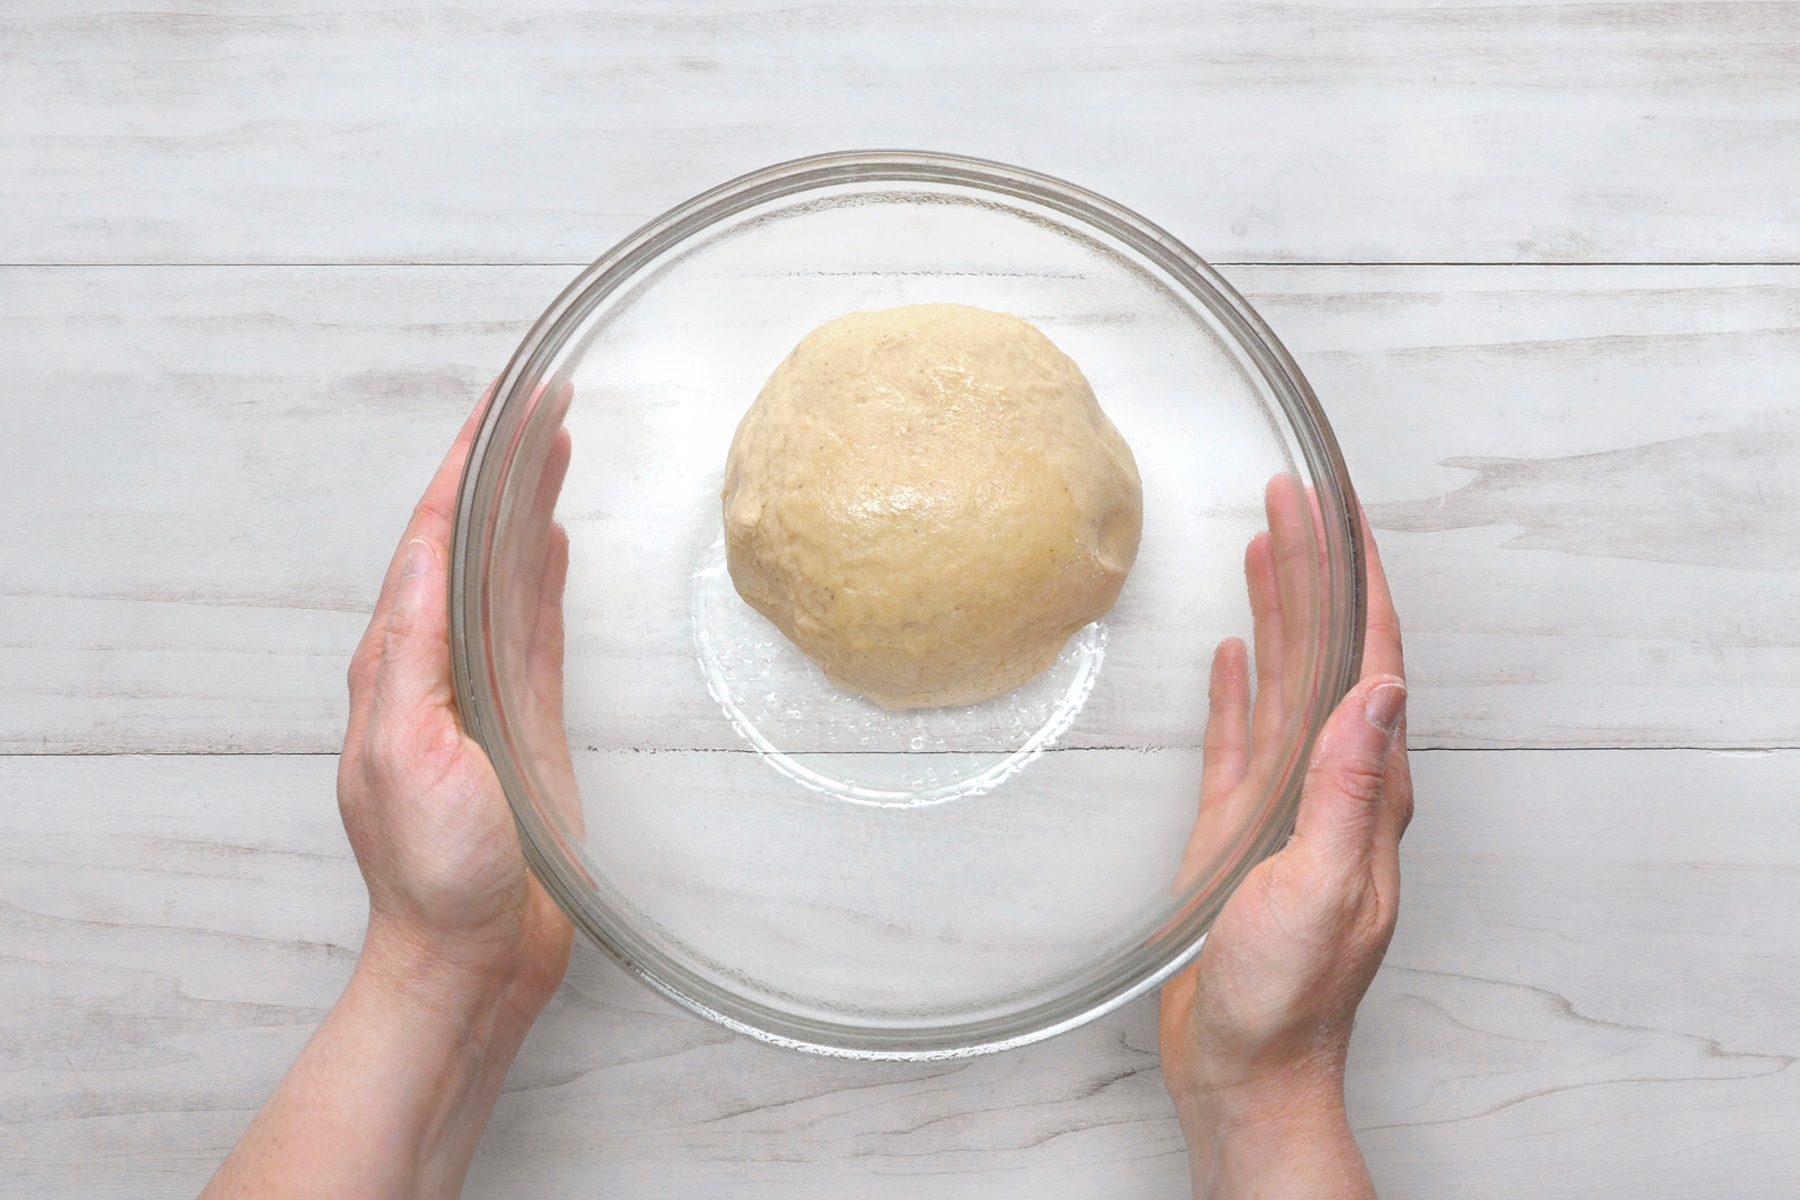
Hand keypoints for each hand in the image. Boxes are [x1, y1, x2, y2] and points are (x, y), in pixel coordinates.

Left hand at [337, 386, 573, 1022]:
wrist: (471, 956)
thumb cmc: (432, 873)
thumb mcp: (405, 755)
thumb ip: (412, 656)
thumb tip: (428, 562)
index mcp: (395, 662)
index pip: (429, 538)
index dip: (463, 465)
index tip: (498, 403)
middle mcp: (434, 663)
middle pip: (470, 539)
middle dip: (500, 465)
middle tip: (542, 400)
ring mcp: (481, 689)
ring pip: (504, 572)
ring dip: (525, 506)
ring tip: (556, 443)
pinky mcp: (521, 718)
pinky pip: (533, 626)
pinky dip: (541, 573)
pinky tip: (553, 537)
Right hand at [1159, 477, 1410, 1197]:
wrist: (1249, 1065)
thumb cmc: (1289, 996)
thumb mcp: (1324, 886)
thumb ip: (1348, 787)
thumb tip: (1381, 687)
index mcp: (1366, 791)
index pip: (1374, 658)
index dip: (1362, 579)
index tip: (1344, 509)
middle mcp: (1334, 784)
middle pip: (1329, 651)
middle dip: (1316, 568)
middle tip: (1290, 495)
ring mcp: (1287, 803)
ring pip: (1287, 681)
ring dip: (1279, 610)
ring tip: (1263, 543)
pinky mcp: (1242, 828)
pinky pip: (1244, 735)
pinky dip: (1238, 686)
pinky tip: (1232, 651)